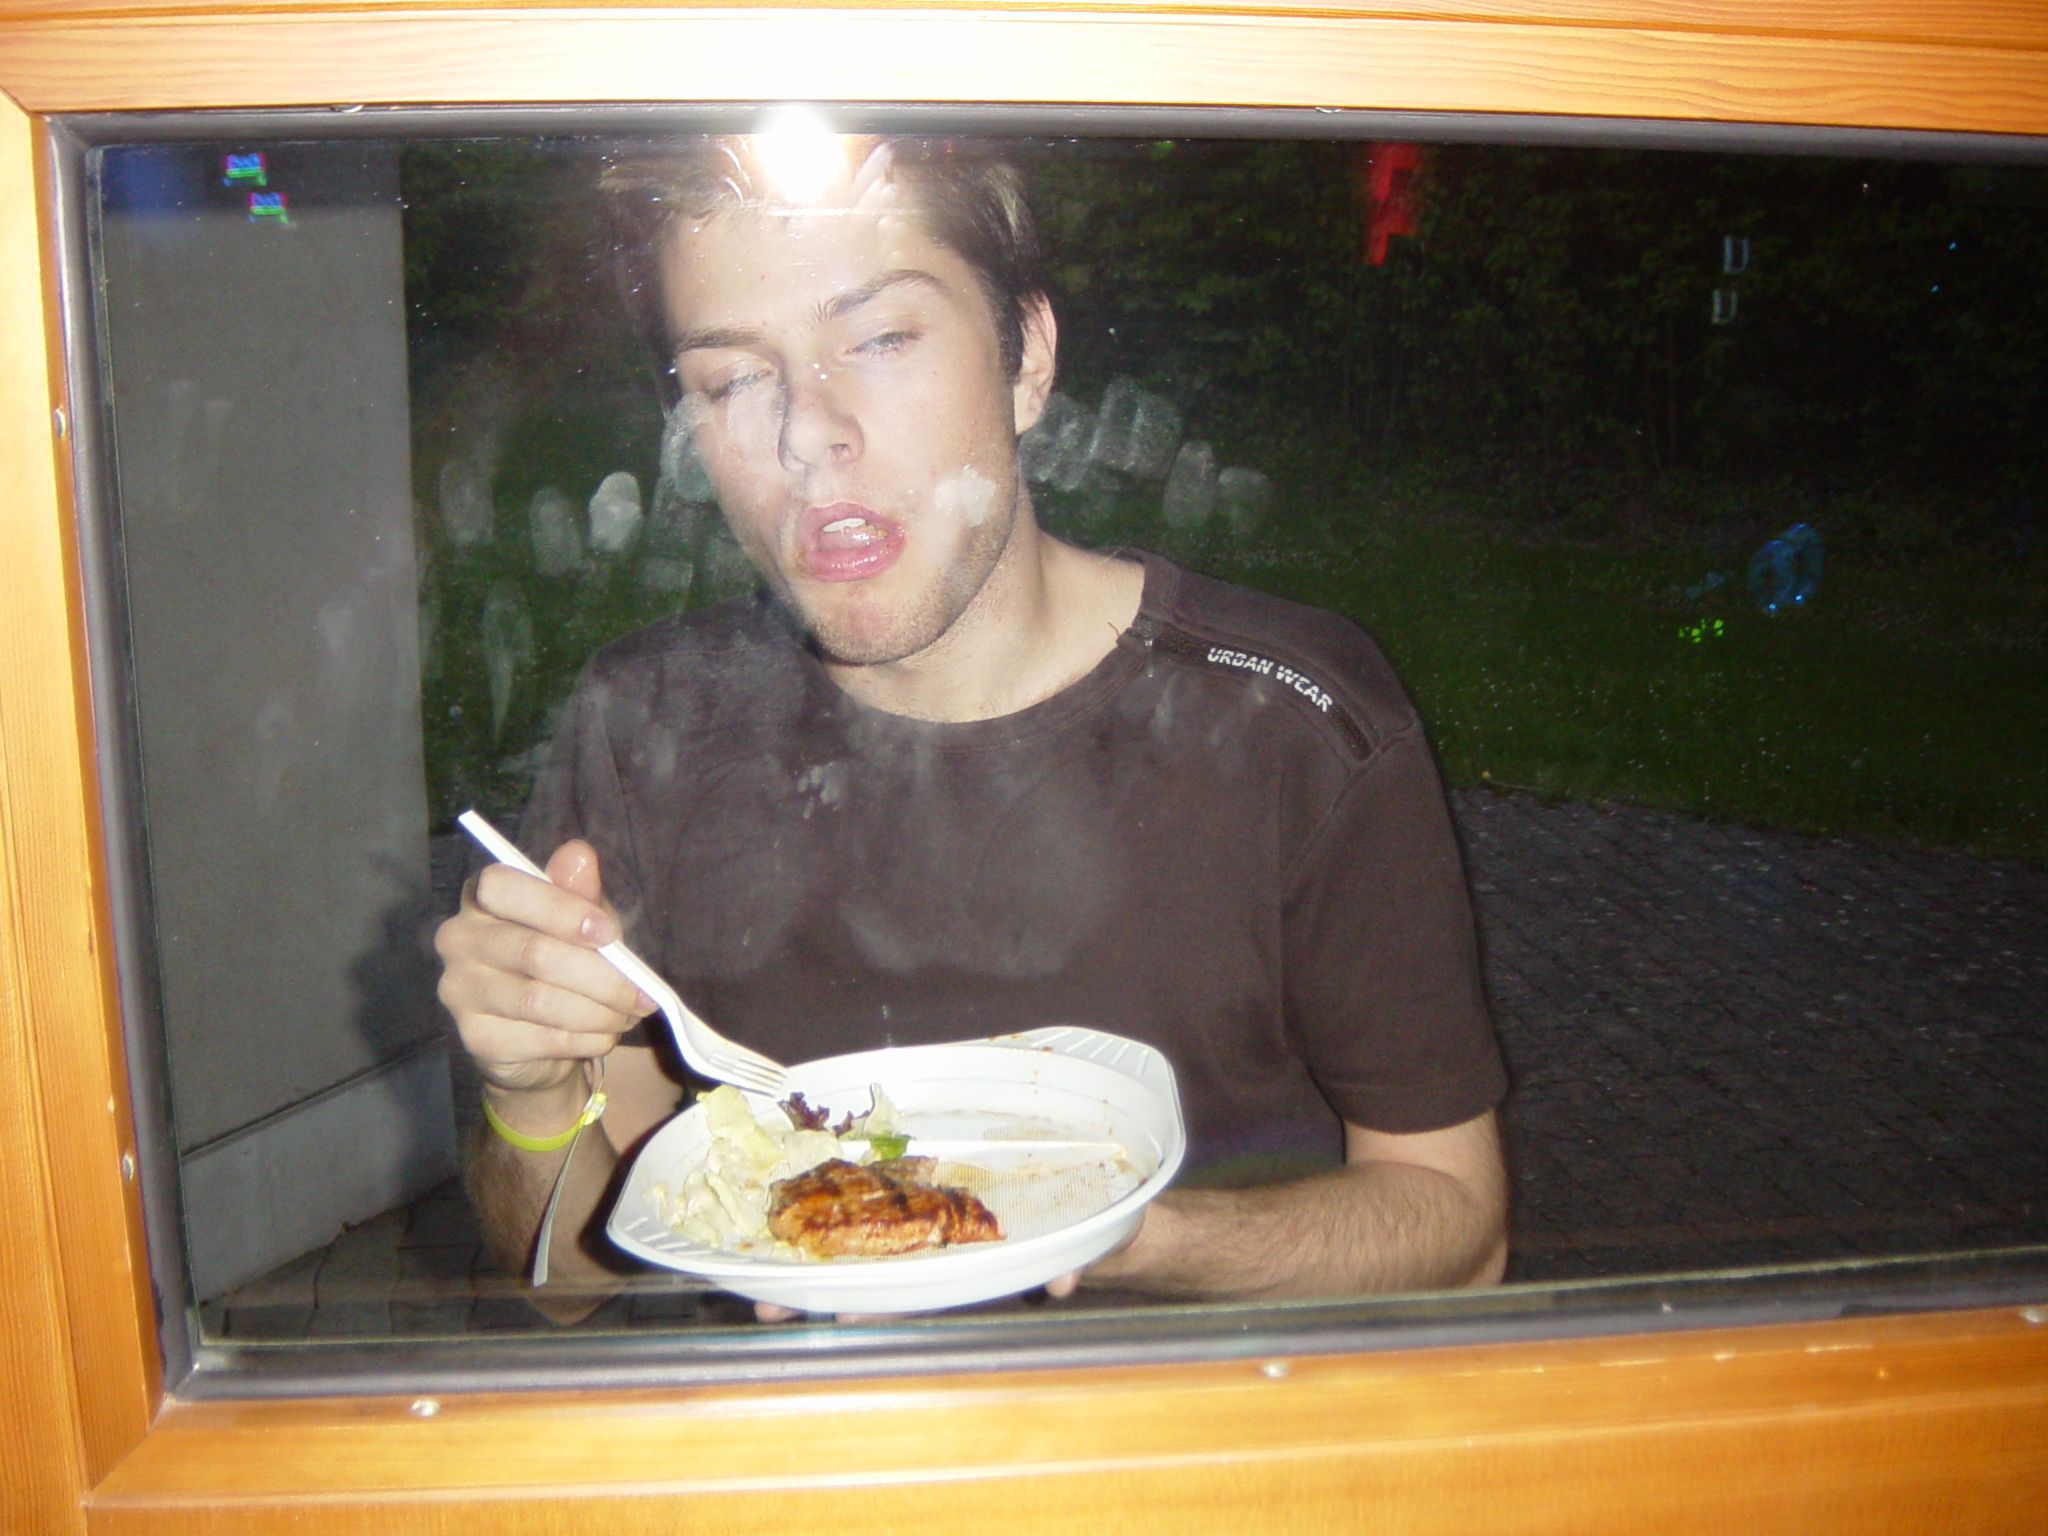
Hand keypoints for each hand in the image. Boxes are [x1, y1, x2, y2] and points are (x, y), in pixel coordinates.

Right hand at [434, 839, 653, 1096]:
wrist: (538, 1039)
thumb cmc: (563, 961)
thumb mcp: (580, 920)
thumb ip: (579, 892)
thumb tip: (578, 854)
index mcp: (483, 897)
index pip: (504, 887)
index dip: (559, 908)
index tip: (608, 933)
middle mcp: (459, 939)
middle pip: (534, 952)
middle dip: (602, 976)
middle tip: (642, 992)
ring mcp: (460, 990)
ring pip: (541, 1001)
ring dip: (599, 1011)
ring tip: (629, 1014)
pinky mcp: (476, 1037)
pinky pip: (544, 1038)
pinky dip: (587, 1038)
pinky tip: (605, 1034)